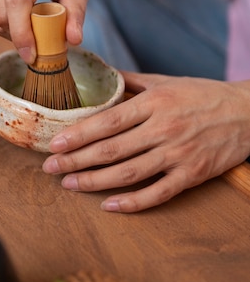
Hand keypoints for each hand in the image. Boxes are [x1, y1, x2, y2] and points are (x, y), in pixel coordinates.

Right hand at [0, 0, 97, 63]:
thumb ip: (77, 14)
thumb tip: (73, 41)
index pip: (17, 0)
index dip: (21, 31)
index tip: (31, 54)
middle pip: (1, 13)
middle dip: (17, 37)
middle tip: (38, 44)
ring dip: (11, 32)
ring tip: (32, 28)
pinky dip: (5, 23)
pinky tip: (22, 18)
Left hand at [42, 72, 249, 211]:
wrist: (248, 112)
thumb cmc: (202, 95)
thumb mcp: (166, 82)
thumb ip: (132, 82)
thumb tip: (101, 76)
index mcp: (155, 103)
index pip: (108, 121)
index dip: (78, 134)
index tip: (55, 143)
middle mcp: (164, 128)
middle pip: (111, 150)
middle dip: (76, 161)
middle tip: (51, 168)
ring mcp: (178, 154)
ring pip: (128, 173)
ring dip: (94, 182)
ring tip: (70, 185)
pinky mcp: (192, 174)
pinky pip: (158, 193)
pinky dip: (132, 202)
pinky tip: (109, 205)